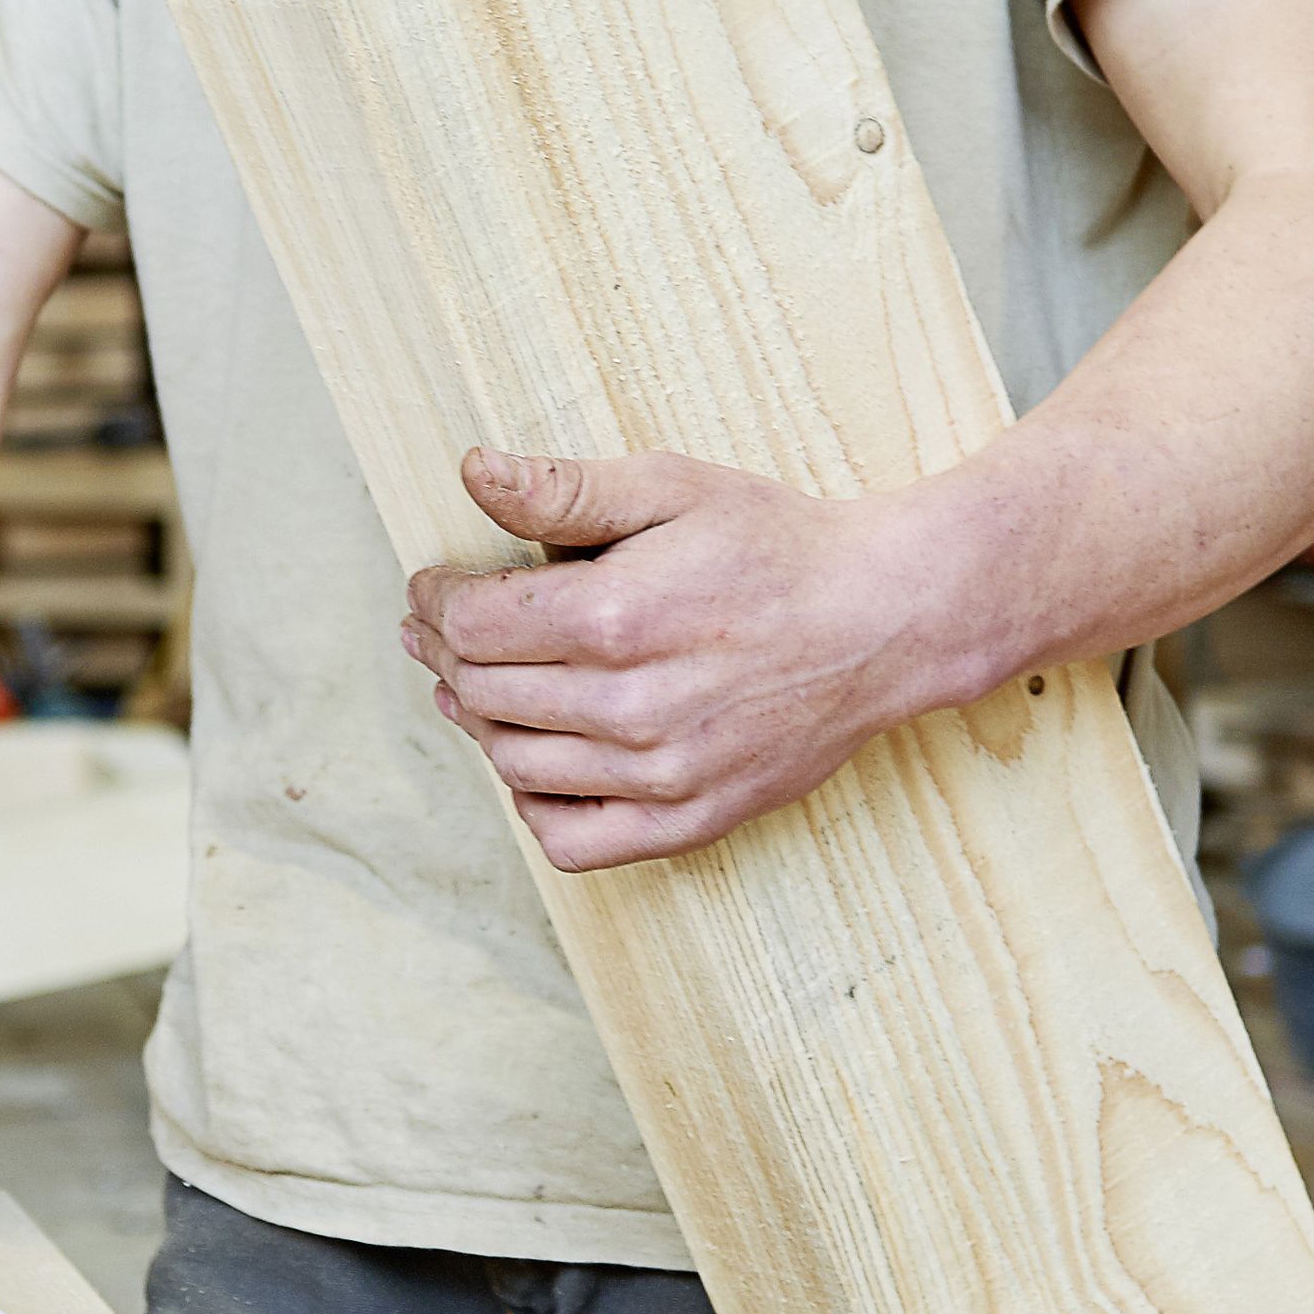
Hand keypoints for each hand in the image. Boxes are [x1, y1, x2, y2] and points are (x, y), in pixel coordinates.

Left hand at [401, 447, 1003, 871]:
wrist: (882, 620)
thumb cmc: (775, 545)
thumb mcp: (671, 486)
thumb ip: (564, 488)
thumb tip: (472, 472)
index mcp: (617, 616)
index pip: (471, 625)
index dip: (433, 602)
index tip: (431, 587)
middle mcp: (632, 706)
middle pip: (483, 693)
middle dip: (445, 655)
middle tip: (436, 632)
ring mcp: (662, 774)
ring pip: (514, 765)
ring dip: (479, 723)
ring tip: (476, 688)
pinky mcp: (692, 819)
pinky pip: (572, 841)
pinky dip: (535, 805)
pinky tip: (537, 761)